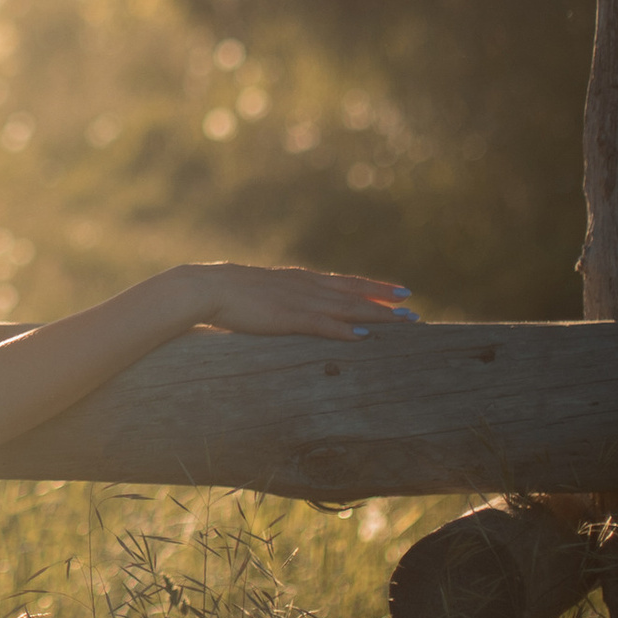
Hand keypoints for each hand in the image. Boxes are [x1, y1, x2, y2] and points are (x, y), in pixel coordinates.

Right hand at [180, 261, 415, 341]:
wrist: (204, 288)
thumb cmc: (225, 293)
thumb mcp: (260, 292)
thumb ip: (279, 297)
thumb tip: (287, 308)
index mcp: (298, 280)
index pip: (344, 282)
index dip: (373, 287)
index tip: (398, 290)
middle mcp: (305, 286)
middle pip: (353, 292)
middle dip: (385, 299)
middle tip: (412, 304)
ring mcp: (297, 301)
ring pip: (346, 306)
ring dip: (377, 313)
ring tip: (403, 320)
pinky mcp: (286, 317)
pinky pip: (322, 324)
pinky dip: (344, 330)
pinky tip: (363, 337)